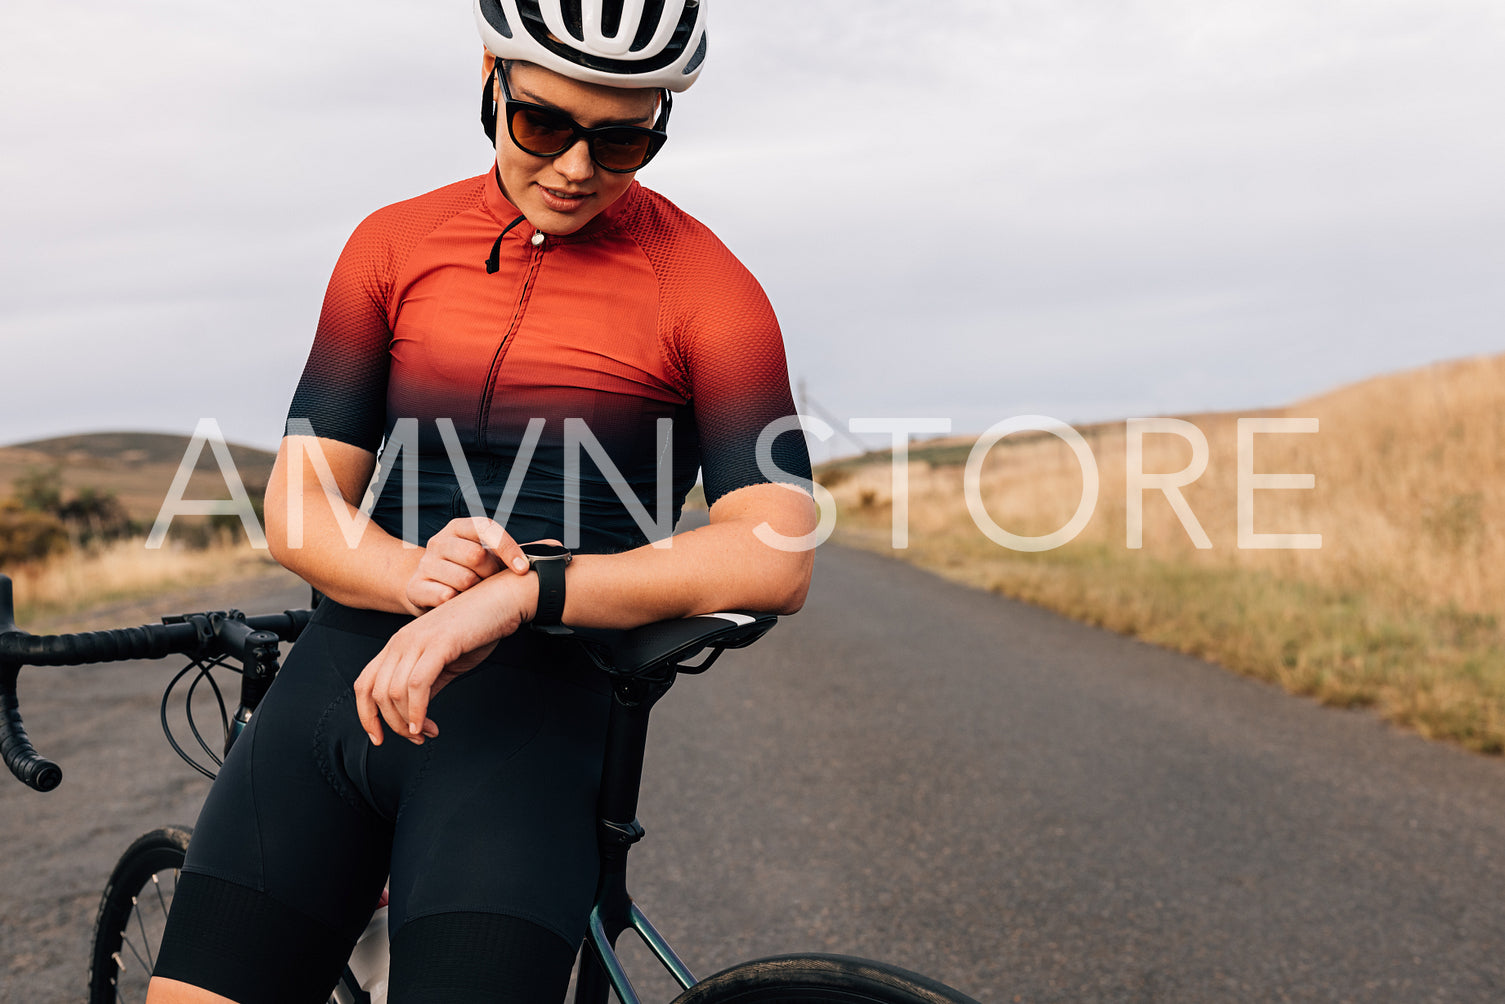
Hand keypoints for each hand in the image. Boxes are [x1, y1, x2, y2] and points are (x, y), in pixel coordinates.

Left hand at [356, 572, 539, 744]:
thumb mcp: (445, 660)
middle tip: (414, 738)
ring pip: (394, 693)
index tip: (379, 737)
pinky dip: (417, 711)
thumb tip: (415, 712)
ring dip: (407, 722)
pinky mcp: (439, 644)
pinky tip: (426, 723)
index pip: (365, 683)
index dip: (366, 715)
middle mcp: (401, 641)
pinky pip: (417, 686)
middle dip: (392, 725)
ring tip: (425, 732)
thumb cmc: (479, 627)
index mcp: (399, 644)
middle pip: (376, 693)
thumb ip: (427, 684)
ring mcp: (418, 641)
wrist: (503, 599)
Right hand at [404, 517, 530, 612]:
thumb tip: (557, 546)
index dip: (507, 548)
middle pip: (476, 555)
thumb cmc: (467, 572)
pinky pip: (445, 597)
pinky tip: (458, 604)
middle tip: (489, 584)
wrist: (426, 589)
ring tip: (473, 595)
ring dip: (475, 593)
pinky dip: (458, 605)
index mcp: (459, 528)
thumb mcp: (489, 557)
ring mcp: (425, 563)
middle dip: (490, 575)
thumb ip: (519, 553)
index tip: (522, 569)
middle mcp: (439, 541)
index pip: (486, 528)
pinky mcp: (415, 587)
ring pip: (463, 580)